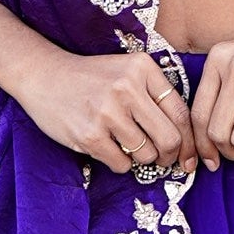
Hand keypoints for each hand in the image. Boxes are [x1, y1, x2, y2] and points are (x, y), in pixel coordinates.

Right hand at [10, 45, 193, 173]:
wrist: (43, 75)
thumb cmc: (91, 78)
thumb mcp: (127, 71)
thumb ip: (156, 95)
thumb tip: (186, 141)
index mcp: (142, 68)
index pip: (181, 113)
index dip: (190, 142)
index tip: (189, 157)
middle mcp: (127, 88)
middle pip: (169, 139)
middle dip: (170, 156)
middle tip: (162, 160)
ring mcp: (107, 112)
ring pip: (146, 154)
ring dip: (142, 159)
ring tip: (127, 147)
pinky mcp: (90, 134)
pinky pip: (122, 164)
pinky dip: (120, 163)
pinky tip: (108, 148)